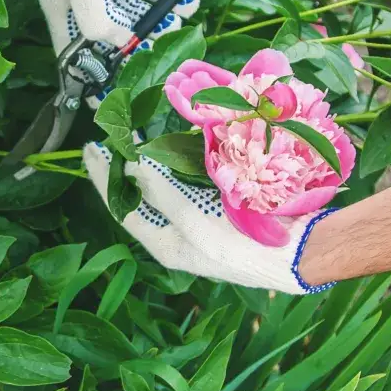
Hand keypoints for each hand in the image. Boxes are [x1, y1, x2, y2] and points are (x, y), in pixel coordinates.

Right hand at [38, 0, 199, 75]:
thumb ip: (96, 20)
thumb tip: (117, 46)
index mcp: (59, 5)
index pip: (72, 52)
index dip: (88, 76)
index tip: (107, 100)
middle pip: (105, 34)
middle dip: (133, 47)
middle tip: (159, 59)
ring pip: (130, 11)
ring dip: (155, 21)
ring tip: (179, 26)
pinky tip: (186, 1)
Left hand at [83, 143, 334, 293]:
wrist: (299, 253)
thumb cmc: (243, 247)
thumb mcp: (196, 222)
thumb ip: (162, 194)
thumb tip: (132, 167)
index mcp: (164, 244)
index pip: (121, 207)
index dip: (104, 178)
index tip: (92, 150)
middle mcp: (175, 233)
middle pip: (137, 197)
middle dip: (119, 170)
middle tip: (103, 141)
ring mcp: (195, 219)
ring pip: (161, 186)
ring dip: (146, 163)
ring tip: (129, 137)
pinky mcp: (217, 206)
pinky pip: (188, 180)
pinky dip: (176, 161)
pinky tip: (169, 143)